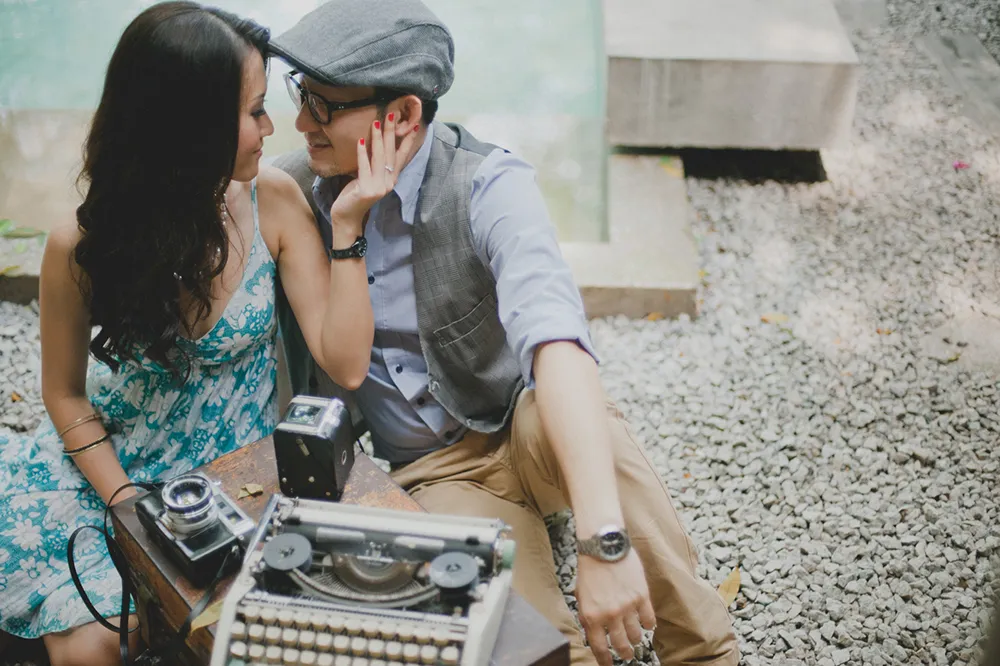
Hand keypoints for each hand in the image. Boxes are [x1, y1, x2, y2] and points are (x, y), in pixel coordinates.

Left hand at [329, 114, 419, 234]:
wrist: (347, 218)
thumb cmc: (355, 195)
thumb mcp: (368, 177)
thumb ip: (374, 164)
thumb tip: (374, 142)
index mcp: (391, 179)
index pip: (401, 156)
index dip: (408, 140)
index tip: (413, 125)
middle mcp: (388, 182)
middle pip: (391, 153)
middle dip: (391, 132)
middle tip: (392, 114)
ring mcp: (379, 187)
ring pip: (379, 158)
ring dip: (378, 138)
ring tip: (377, 122)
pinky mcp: (366, 190)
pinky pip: (364, 167)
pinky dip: (362, 153)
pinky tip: (360, 141)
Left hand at [576, 551, 655, 665]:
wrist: (603, 546)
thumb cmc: (590, 569)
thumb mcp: (581, 596)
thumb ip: (588, 615)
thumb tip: (594, 633)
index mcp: (591, 616)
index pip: (600, 648)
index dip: (606, 660)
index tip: (609, 665)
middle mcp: (609, 615)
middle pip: (621, 645)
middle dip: (624, 653)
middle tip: (626, 654)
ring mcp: (627, 606)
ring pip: (636, 635)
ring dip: (635, 639)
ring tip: (634, 637)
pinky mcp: (642, 596)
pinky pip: (649, 620)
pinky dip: (648, 625)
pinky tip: (645, 624)